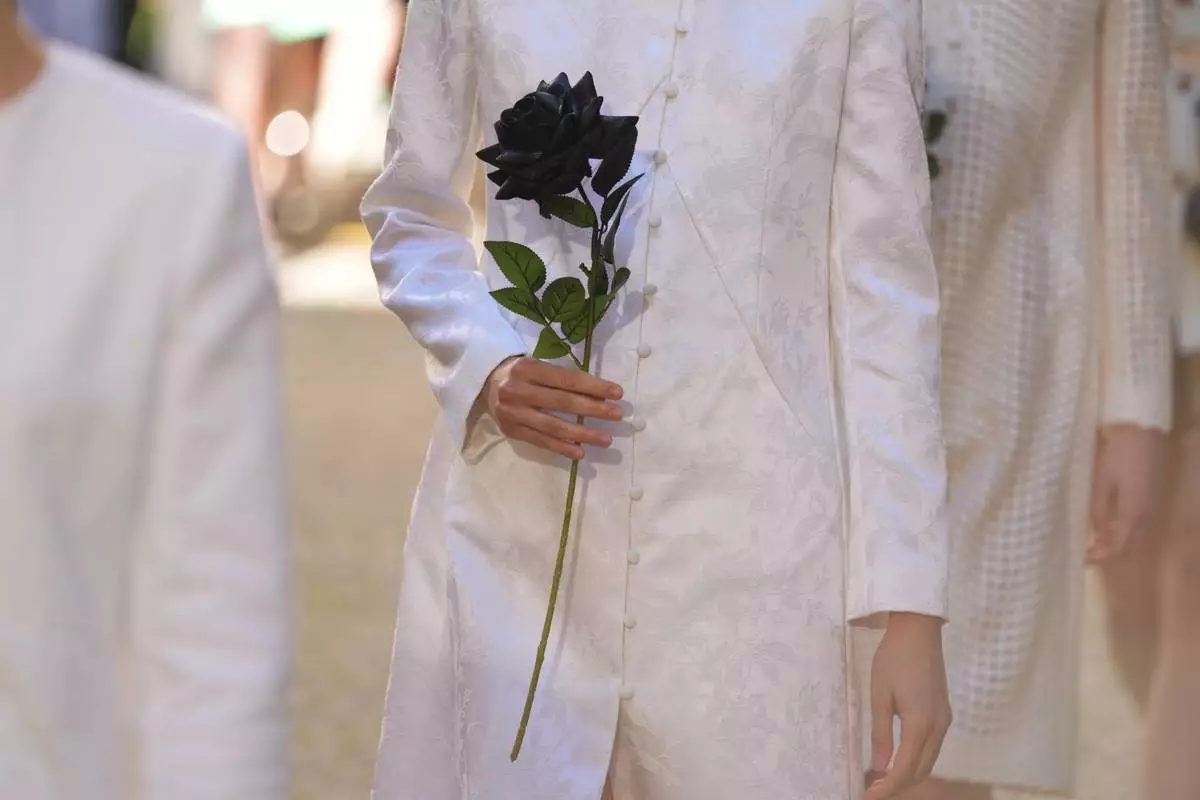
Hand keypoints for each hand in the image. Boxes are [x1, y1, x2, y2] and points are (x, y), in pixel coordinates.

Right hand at [483, 356, 623, 459]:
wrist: (484, 383)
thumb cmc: (521, 373)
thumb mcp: (538, 366)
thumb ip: (562, 378)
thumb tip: (600, 395)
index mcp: (528, 369)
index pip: (567, 379)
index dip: (593, 386)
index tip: (617, 393)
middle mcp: (518, 390)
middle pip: (562, 403)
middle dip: (593, 409)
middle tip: (617, 415)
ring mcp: (513, 413)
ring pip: (553, 426)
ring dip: (582, 433)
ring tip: (605, 438)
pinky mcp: (511, 430)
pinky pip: (540, 441)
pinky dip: (562, 447)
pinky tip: (580, 451)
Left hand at [867, 613, 951, 798]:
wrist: (919, 631)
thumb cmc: (894, 659)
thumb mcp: (879, 696)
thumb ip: (881, 734)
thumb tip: (878, 766)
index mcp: (920, 725)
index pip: (904, 769)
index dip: (887, 788)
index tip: (869, 796)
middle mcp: (938, 727)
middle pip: (920, 770)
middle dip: (898, 785)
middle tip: (873, 789)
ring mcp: (944, 720)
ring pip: (929, 760)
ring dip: (909, 774)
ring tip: (884, 778)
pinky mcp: (944, 713)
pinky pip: (933, 746)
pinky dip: (918, 759)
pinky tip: (901, 758)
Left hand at [1088, 424, 1167, 563]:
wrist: (1141, 430)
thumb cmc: (1117, 454)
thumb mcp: (1101, 481)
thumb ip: (1098, 509)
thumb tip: (1095, 532)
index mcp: (1133, 513)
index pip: (1119, 546)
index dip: (1101, 556)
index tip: (1083, 559)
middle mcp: (1146, 513)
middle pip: (1129, 543)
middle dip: (1108, 552)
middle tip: (1086, 553)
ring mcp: (1150, 504)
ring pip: (1133, 533)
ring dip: (1115, 541)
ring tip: (1093, 542)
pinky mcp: (1149, 495)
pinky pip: (1135, 521)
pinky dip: (1121, 528)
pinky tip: (1106, 525)